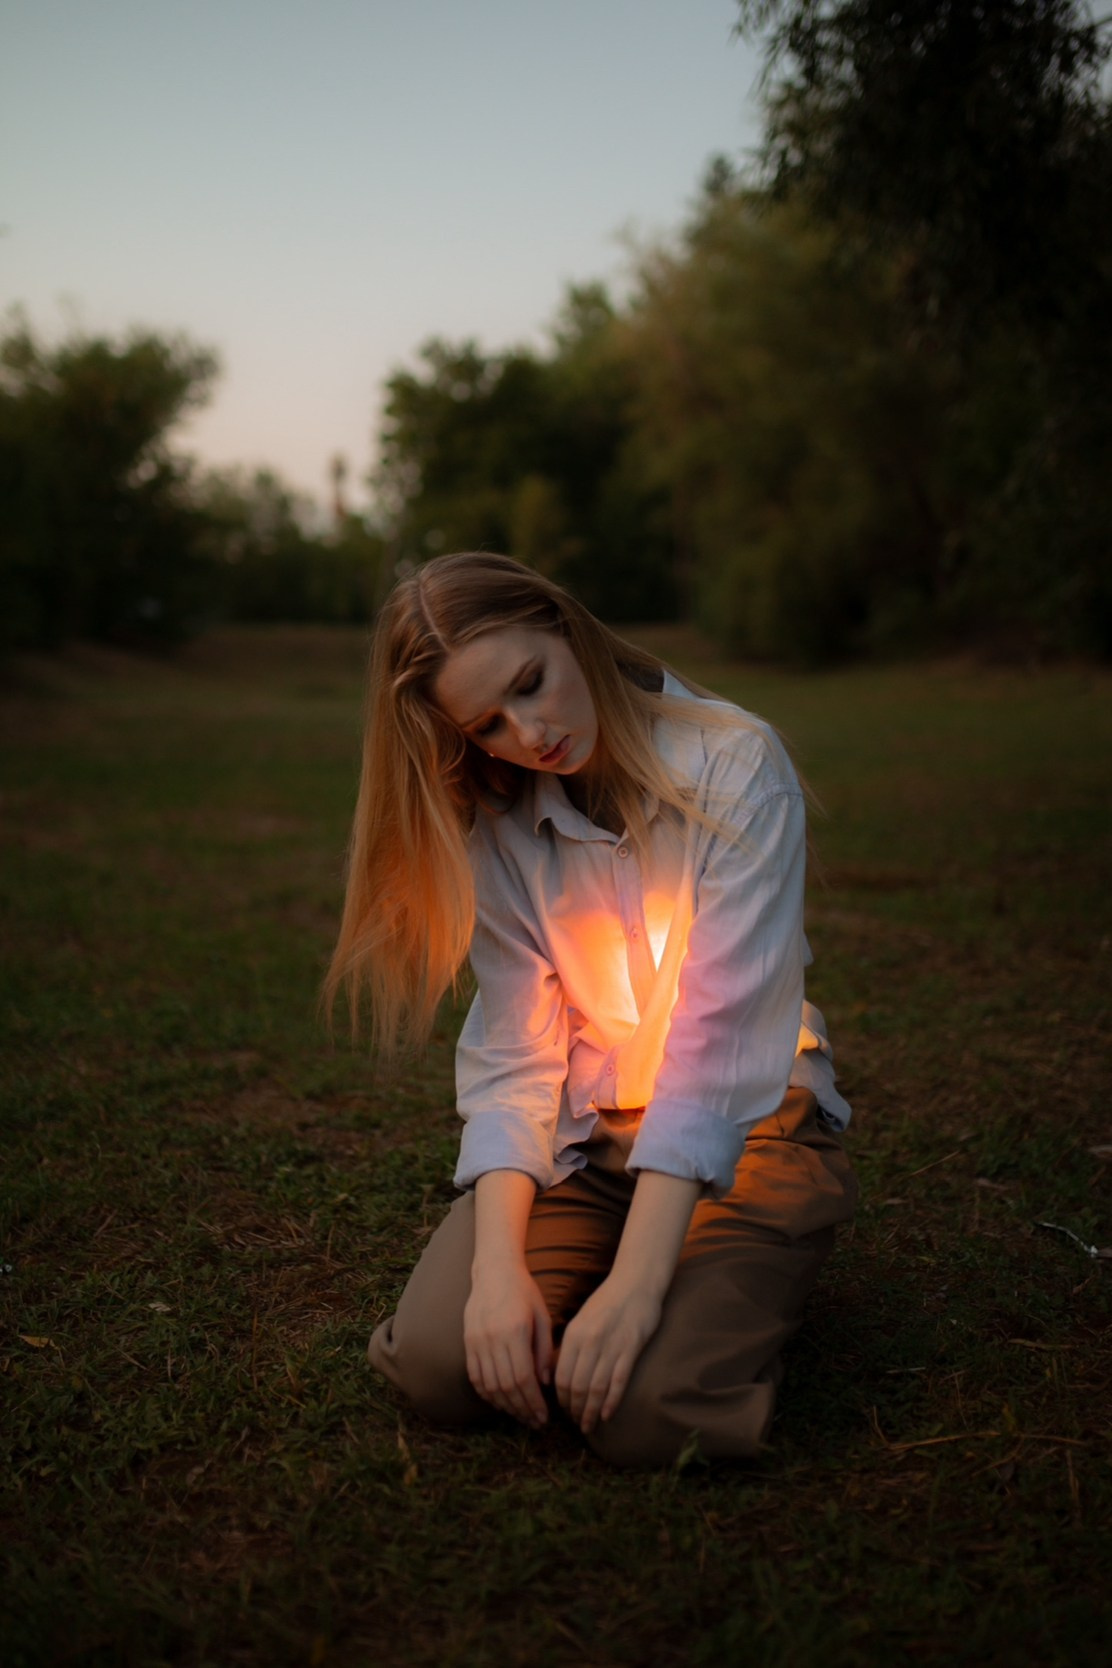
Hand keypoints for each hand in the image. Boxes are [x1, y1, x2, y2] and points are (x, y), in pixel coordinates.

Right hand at [464, 1262, 552, 1428]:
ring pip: (489, 1385)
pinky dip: (486, 1394)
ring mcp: (476, 1341)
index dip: (534, 1402)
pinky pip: (475, 1376)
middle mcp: (492, 1338)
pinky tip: (500, 1402)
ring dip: (505, 1406)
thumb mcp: (542, 1317)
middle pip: (506, 1387)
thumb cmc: (524, 1292)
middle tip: (535, 1423)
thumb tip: (543, 1383)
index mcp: (515, 1331)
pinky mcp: (467, 1342)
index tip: (544, 1417)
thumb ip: (543, 1350)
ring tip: (520, 1415)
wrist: (494, 1271)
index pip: (523, 1378)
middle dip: (522, 1409)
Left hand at [555, 1277, 661, 1433]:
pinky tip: (607, 1415)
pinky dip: (611, 1402)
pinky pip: (618, 1382)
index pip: (561, 1376)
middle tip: (576, 1423)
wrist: (636, 1283)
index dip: (561, 1398)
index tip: (563, 1410)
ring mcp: (611, 1346)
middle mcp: (589, 1342)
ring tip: (588, 1426)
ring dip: (590, 1411)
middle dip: (574, 1409)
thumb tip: (560, 1374)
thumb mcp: (581, 1320)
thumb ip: (571, 1345)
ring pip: (596, 1388)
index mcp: (574, 1334)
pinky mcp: (631, 1349)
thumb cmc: (607, 1302)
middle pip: (577, 1386)